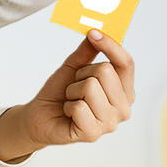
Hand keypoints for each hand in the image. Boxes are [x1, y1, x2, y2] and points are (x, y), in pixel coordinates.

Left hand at [0, 30, 135, 161]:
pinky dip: (68, 106)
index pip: (126, 63)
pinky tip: (69, 114)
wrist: (40, 115)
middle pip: (105, 71)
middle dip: (82, 74)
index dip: (111, 46)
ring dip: (73, 91)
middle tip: (75, 86)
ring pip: (90, 87)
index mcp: (124, 91)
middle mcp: (122, 108)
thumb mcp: (74, 67)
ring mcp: (110, 123)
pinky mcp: (93, 134)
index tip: (94, 33)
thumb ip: (88, 51)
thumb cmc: (60, 92)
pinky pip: (79, 107)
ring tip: (71, 101)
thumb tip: (97, 31)